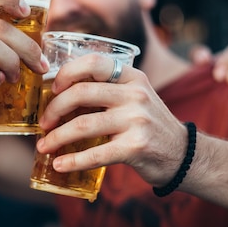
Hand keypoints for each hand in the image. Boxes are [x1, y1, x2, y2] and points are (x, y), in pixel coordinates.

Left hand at [36, 54, 186, 187]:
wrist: (183, 155)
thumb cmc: (148, 125)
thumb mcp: (133, 97)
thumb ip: (106, 90)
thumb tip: (57, 96)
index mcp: (132, 77)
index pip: (94, 62)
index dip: (67, 72)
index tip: (52, 88)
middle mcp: (136, 94)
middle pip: (81, 93)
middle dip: (54, 109)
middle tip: (44, 123)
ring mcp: (137, 120)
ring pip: (83, 124)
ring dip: (57, 137)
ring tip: (44, 146)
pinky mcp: (136, 147)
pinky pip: (95, 154)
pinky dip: (72, 161)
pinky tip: (59, 165)